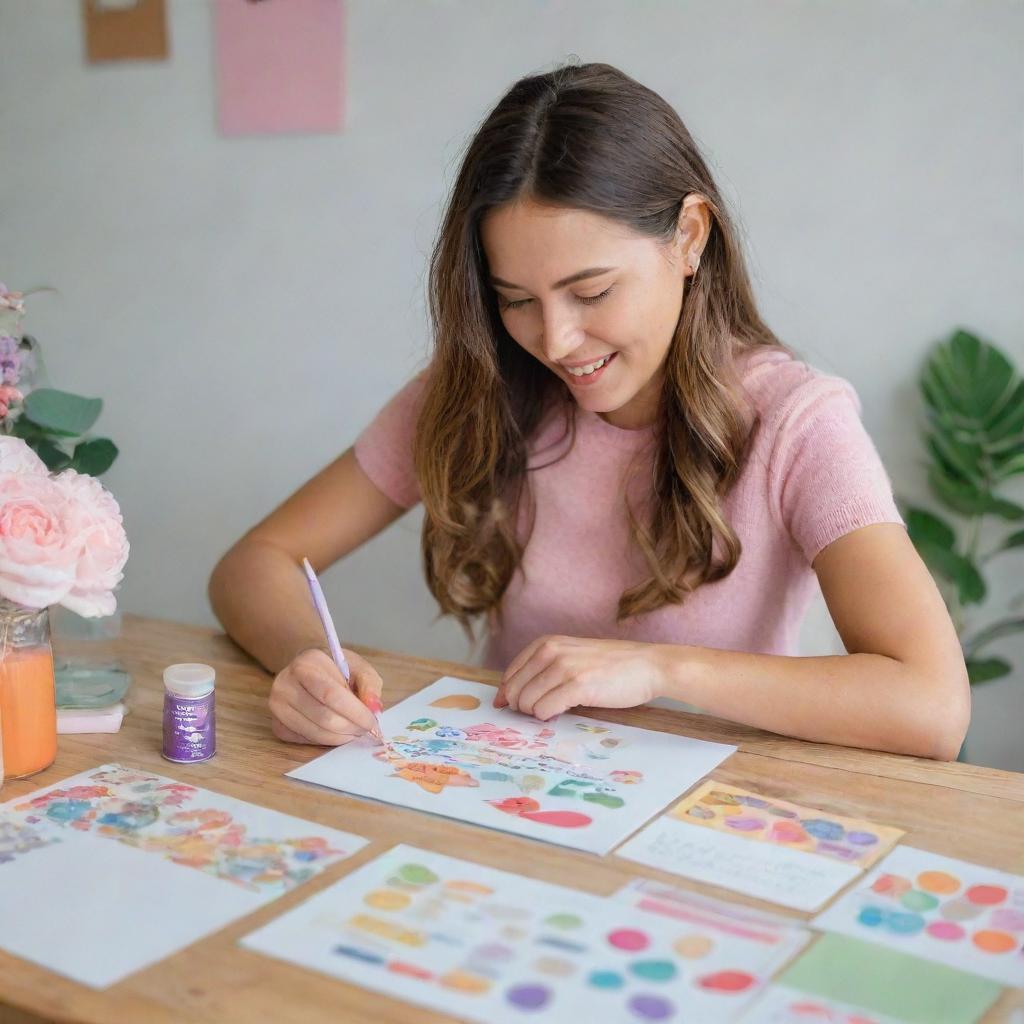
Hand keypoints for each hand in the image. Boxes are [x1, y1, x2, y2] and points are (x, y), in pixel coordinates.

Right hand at [269, 647, 382, 744]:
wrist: (306, 669)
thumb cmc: (335, 668)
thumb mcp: (358, 668)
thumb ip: (369, 685)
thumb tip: (374, 708)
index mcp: (305, 664)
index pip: (331, 694)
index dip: (355, 712)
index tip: (372, 721)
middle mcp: (284, 684)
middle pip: (323, 717)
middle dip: (351, 727)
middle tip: (365, 729)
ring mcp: (277, 706)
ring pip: (315, 732)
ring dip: (341, 737)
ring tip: (354, 730)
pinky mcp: (277, 724)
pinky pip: (306, 740)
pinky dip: (326, 740)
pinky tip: (336, 730)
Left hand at [494, 635, 671, 719]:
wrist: (648, 666)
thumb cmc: (611, 665)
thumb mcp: (572, 655)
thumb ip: (544, 669)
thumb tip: (507, 697)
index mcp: (548, 642)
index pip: (511, 673)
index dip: (510, 694)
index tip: (514, 707)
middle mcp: (552, 651)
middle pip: (515, 689)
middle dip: (522, 706)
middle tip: (540, 711)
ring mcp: (564, 668)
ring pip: (527, 702)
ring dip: (536, 712)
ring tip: (556, 710)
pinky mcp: (578, 686)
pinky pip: (544, 710)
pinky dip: (548, 716)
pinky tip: (562, 712)